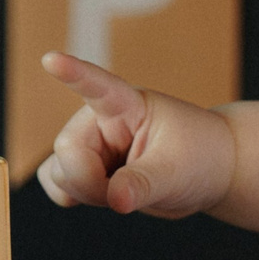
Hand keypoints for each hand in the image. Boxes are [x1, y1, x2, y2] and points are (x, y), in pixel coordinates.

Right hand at [35, 52, 236, 218]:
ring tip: (125, 192)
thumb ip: (143, 183)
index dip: (73, 74)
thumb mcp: (177, 170)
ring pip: (58, 171)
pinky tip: (99, 198)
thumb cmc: (199, 156)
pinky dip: (70, 196)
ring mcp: (92, 145)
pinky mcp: (87, 169)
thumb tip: (115, 199)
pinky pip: (56, 183)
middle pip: (67, 149)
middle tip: (125, 195)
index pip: (97, 86)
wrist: (208, 172)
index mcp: (127, 105)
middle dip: (89, 182)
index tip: (51, 59)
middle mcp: (101, 120)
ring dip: (85, 193)